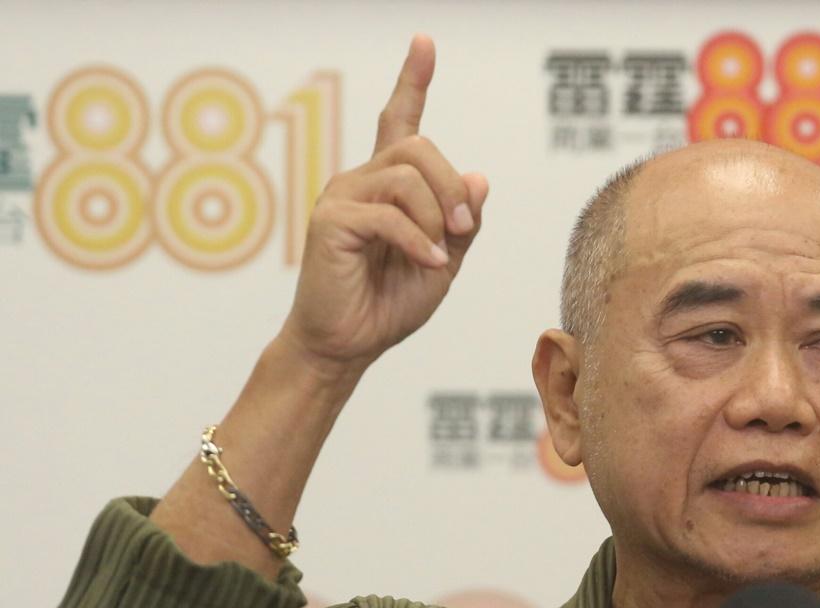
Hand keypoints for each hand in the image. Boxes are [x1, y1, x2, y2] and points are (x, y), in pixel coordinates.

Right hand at [280, 34, 488, 376]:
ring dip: (438, 216)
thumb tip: (479, 175)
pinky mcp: (330, 220)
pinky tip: (429, 265)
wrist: (350, 344)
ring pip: (407, 175)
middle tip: (464, 228)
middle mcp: (361, 179)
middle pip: (420, 147)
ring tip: (441, 255)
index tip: (424, 42)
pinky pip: (390, 214)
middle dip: (453, 187)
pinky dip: (420, 242)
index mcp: (388, 184)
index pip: (400, 120)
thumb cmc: (390, 303)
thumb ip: (463, 220)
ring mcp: (341, 195)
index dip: (413, 80)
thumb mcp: (446, 260)